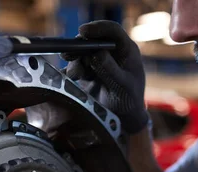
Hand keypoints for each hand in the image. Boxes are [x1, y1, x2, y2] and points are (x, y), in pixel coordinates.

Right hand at [62, 20, 149, 134]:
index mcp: (126, 50)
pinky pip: (78, 67)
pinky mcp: (89, 71)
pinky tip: (69, 79)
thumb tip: (98, 53)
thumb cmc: (129, 100)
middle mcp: (112, 52)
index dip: (98, 28)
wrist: (123, 117)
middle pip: (93, 40)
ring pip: (83, 54)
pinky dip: (73, 72)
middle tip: (67, 54)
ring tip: (75, 75)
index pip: (113, 31)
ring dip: (76, 62)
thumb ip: (110, 69)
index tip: (83, 32)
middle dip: (79, 46)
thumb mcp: (123, 85)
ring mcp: (100, 61)